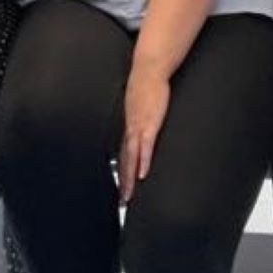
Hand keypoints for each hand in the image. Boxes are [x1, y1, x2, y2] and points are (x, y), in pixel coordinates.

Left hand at [118, 69, 170, 203]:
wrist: (148, 70)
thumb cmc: (146, 87)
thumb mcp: (140, 105)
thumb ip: (140, 117)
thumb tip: (141, 126)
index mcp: (129, 127)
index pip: (123, 156)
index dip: (122, 173)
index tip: (122, 189)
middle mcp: (130, 130)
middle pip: (125, 162)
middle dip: (124, 183)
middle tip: (122, 202)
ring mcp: (139, 128)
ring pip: (131, 158)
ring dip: (129, 178)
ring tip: (128, 195)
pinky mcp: (150, 123)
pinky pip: (146, 146)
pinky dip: (143, 161)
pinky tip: (143, 174)